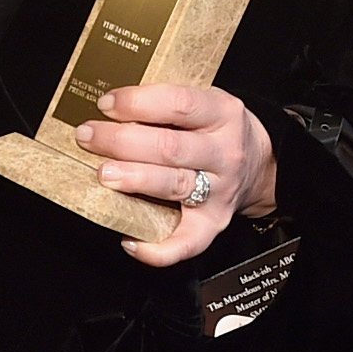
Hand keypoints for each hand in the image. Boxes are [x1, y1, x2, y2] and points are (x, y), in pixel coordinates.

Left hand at [74, 80, 278, 269]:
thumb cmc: (218, 131)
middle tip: (89, 137)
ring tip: (104, 174)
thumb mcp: (206, 103)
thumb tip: (108, 108)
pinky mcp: (214, 223)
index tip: (106, 103)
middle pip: (170, 147)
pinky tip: (130, 241)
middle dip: (122, 141)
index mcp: (222, 113)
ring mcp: (220, 191)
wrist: (263, 165)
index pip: (180, 103)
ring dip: (134, 179)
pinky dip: (158, 249)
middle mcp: (224, 153)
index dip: (139, 103)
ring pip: (174, 185)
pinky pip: (187, 242)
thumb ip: (167, 103)